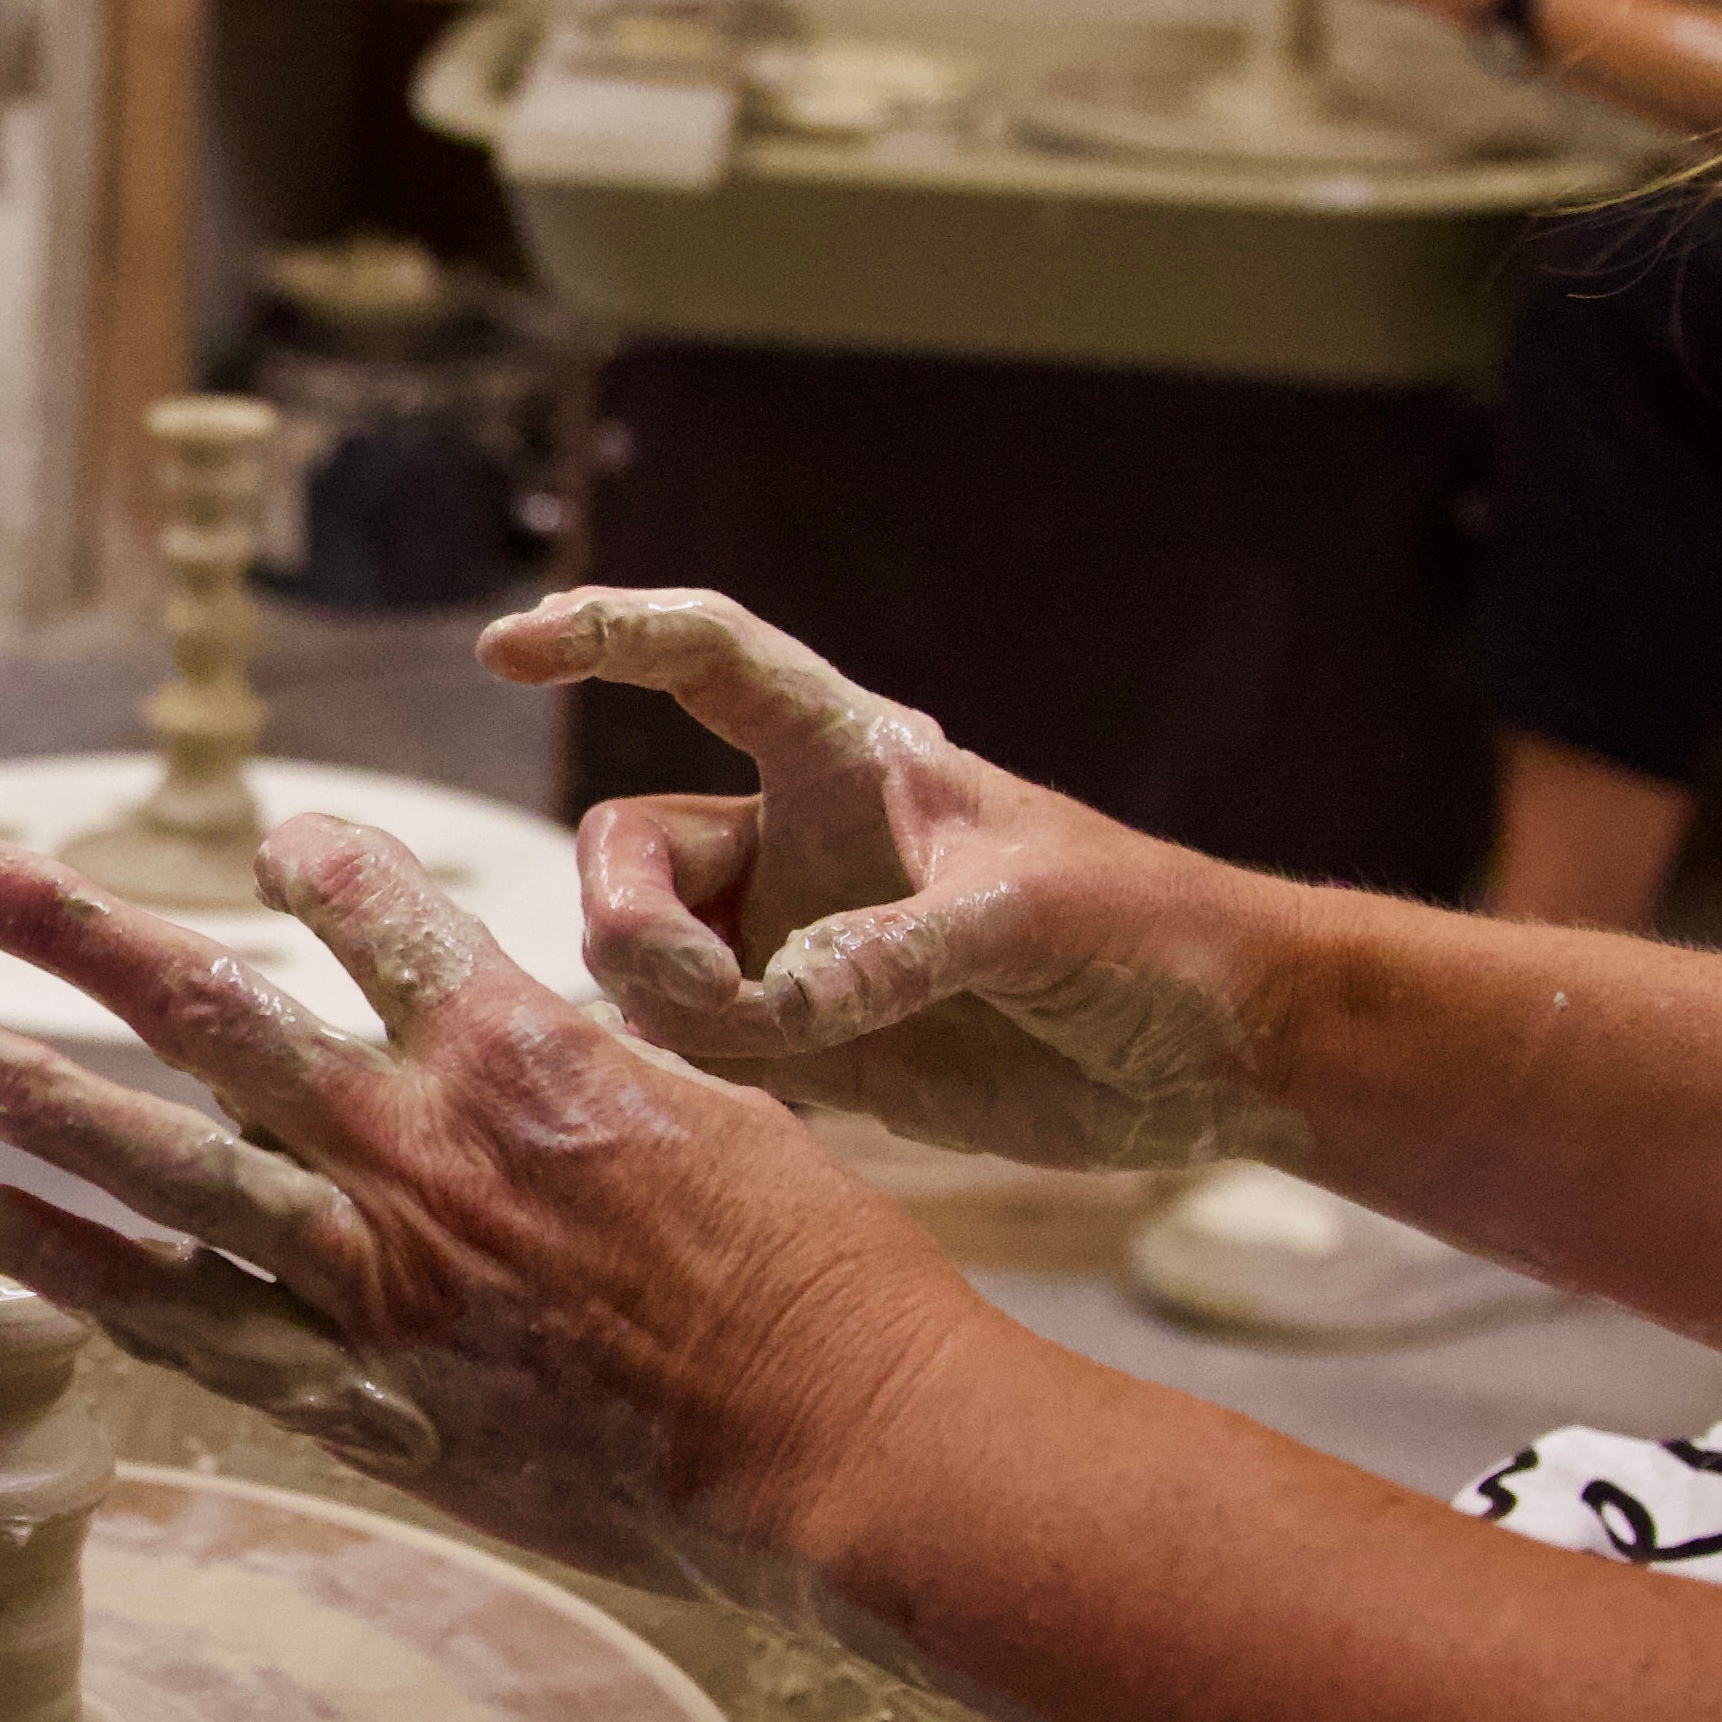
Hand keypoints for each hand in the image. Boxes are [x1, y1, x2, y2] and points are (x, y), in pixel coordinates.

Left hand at [0, 817, 974, 1600]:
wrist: (843, 1444)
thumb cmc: (814, 1279)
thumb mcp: (713, 1111)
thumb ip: (582, 1071)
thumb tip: (504, 1039)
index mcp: (515, 1047)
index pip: (370, 905)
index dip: (312, 863)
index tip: (273, 848)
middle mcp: (415, 1140)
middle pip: (198, 1001)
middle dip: (56, 920)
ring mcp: (373, 1271)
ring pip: (154, 1158)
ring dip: (21, 1088)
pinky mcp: (360, 1396)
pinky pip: (184, 1322)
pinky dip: (80, 1274)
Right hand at [486, 589, 1304, 1173]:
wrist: (1216, 1056)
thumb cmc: (1150, 934)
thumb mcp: (1038, 921)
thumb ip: (902, 952)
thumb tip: (780, 1000)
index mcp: (852, 764)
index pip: (706, 660)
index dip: (604, 633)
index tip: (505, 650)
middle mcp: (797, 846)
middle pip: (627, 849)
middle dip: (626, 916)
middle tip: (701, 995)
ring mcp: (791, 947)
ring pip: (640, 955)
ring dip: (663, 1002)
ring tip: (767, 1047)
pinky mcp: (807, 1048)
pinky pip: (689, 1048)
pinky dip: (688, 1069)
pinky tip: (759, 1087)